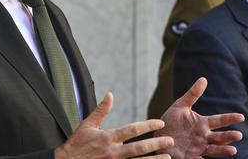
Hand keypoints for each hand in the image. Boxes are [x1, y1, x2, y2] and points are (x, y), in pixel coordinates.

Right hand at [56, 92, 173, 158]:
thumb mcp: (87, 125)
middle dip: (157, 144)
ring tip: (168, 157)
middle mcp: (113, 151)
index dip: (148, 125)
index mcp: (108, 137)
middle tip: (170, 141)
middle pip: (140, 147)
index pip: (133, 129)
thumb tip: (110, 94)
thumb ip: (101, 110)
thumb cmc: (77, 144)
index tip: (160, 123)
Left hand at [157, 77, 243, 158]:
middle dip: (229, 136)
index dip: (230, 118)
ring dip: (223, 150)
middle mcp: (203, 136)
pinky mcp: (190, 157)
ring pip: (214, 149)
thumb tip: (203, 78)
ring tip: (233, 150)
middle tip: (238, 135)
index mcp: (203, 124)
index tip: (241, 116)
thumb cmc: (171, 120)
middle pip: (219, 137)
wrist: (158, 135)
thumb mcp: (180, 105)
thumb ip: (192, 94)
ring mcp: (198, 148)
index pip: (219, 120)